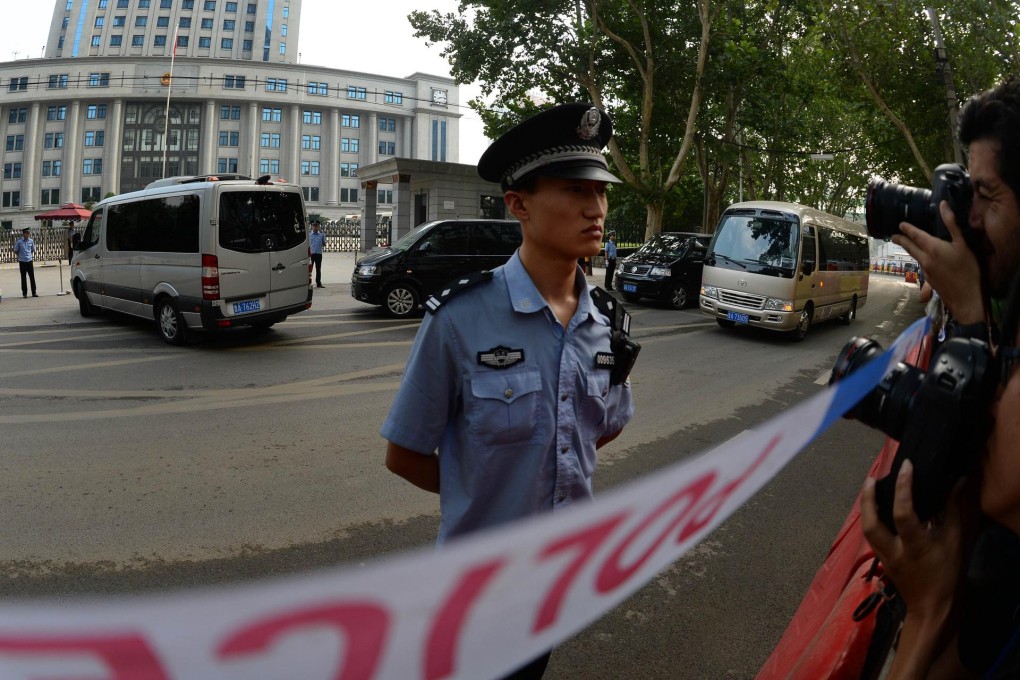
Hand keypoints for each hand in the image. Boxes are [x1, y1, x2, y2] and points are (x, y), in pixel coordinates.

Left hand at [861, 461, 973, 676]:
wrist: (933, 608)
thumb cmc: (946, 575)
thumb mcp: (955, 543)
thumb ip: (954, 511)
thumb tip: (957, 482)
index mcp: (914, 547)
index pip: (903, 513)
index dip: (904, 487)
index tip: (906, 466)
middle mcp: (893, 551)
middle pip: (871, 524)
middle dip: (867, 499)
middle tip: (871, 478)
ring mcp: (883, 557)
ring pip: (867, 530)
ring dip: (865, 507)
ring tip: (869, 487)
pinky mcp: (881, 559)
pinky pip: (870, 535)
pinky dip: (870, 518)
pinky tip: (873, 507)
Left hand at [892, 202, 983, 323]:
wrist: (965, 298)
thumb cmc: (968, 269)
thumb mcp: (963, 244)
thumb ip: (952, 224)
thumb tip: (943, 204)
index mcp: (932, 248)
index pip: (916, 235)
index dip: (908, 229)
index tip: (900, 225)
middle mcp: (925, 259)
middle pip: (910, 247)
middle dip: (902, 240)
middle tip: (894, 236)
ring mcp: (925, 271)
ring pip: (916, 257)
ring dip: (910, 250)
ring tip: (908, 244)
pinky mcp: (929, 280)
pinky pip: (922, 266)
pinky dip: (921, 259)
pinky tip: (926, 260)